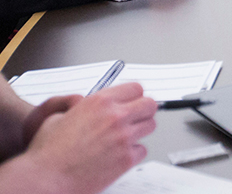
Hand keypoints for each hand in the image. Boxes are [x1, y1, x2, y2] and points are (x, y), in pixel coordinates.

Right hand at [24, 83, 156, 193]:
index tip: (131, 101)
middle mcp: (116, 117)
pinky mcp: (127, 159)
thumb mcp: (58, 117)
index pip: (135, 88)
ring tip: (125, 137)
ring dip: (140, 130)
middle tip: (136, 117)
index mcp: (100, 102)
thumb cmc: (48, 153)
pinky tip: (119, 155)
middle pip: (149, 105)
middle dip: (143, 110)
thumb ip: (80, 107)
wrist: (45, 180)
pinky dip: (134, 153)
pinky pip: (142, 150)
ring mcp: (124, 138)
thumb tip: (86, 105)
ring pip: (150, 126)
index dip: (133, 95)